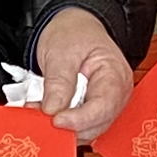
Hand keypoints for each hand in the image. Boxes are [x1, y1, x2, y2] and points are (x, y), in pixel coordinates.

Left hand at [33, 7, 134, 141]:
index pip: (103, 107)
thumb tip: (53, 110)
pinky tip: (48, 115)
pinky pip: (82, 126)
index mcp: (115, 75)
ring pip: (89, 130)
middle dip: (69, 126)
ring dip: (64, 128)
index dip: (80, 119)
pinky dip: (65, 125)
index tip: (55, 120)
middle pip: (97, 123)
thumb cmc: (74, 33)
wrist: (75, 26)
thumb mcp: (61, 52)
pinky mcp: (95, 110)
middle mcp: (117, 94)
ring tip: (40, 114)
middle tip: (40, 119)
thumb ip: (58, 82)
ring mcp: (107, 104)